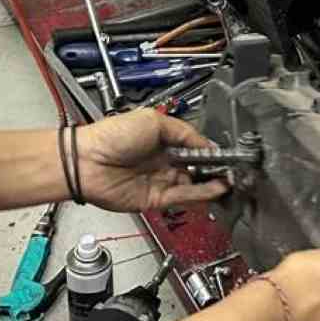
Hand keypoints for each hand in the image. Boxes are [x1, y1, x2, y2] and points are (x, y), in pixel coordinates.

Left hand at [75, 109, 229, 211]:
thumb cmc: (112, 135)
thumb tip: (206, 143)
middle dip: (214, 169)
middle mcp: (162, 161)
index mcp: (162, 140)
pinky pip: (183, 197)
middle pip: (196, 168)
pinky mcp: (156, 199)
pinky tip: (216, 188)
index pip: (194, 147)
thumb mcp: (153, 121)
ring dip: (211, 183)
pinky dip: (201, 194)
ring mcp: (160, 181)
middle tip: (231, 169)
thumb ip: (184, 132)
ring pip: (193, 185)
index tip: (225, 154)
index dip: (210, 151)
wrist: (89, 161)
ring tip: (228, 180)